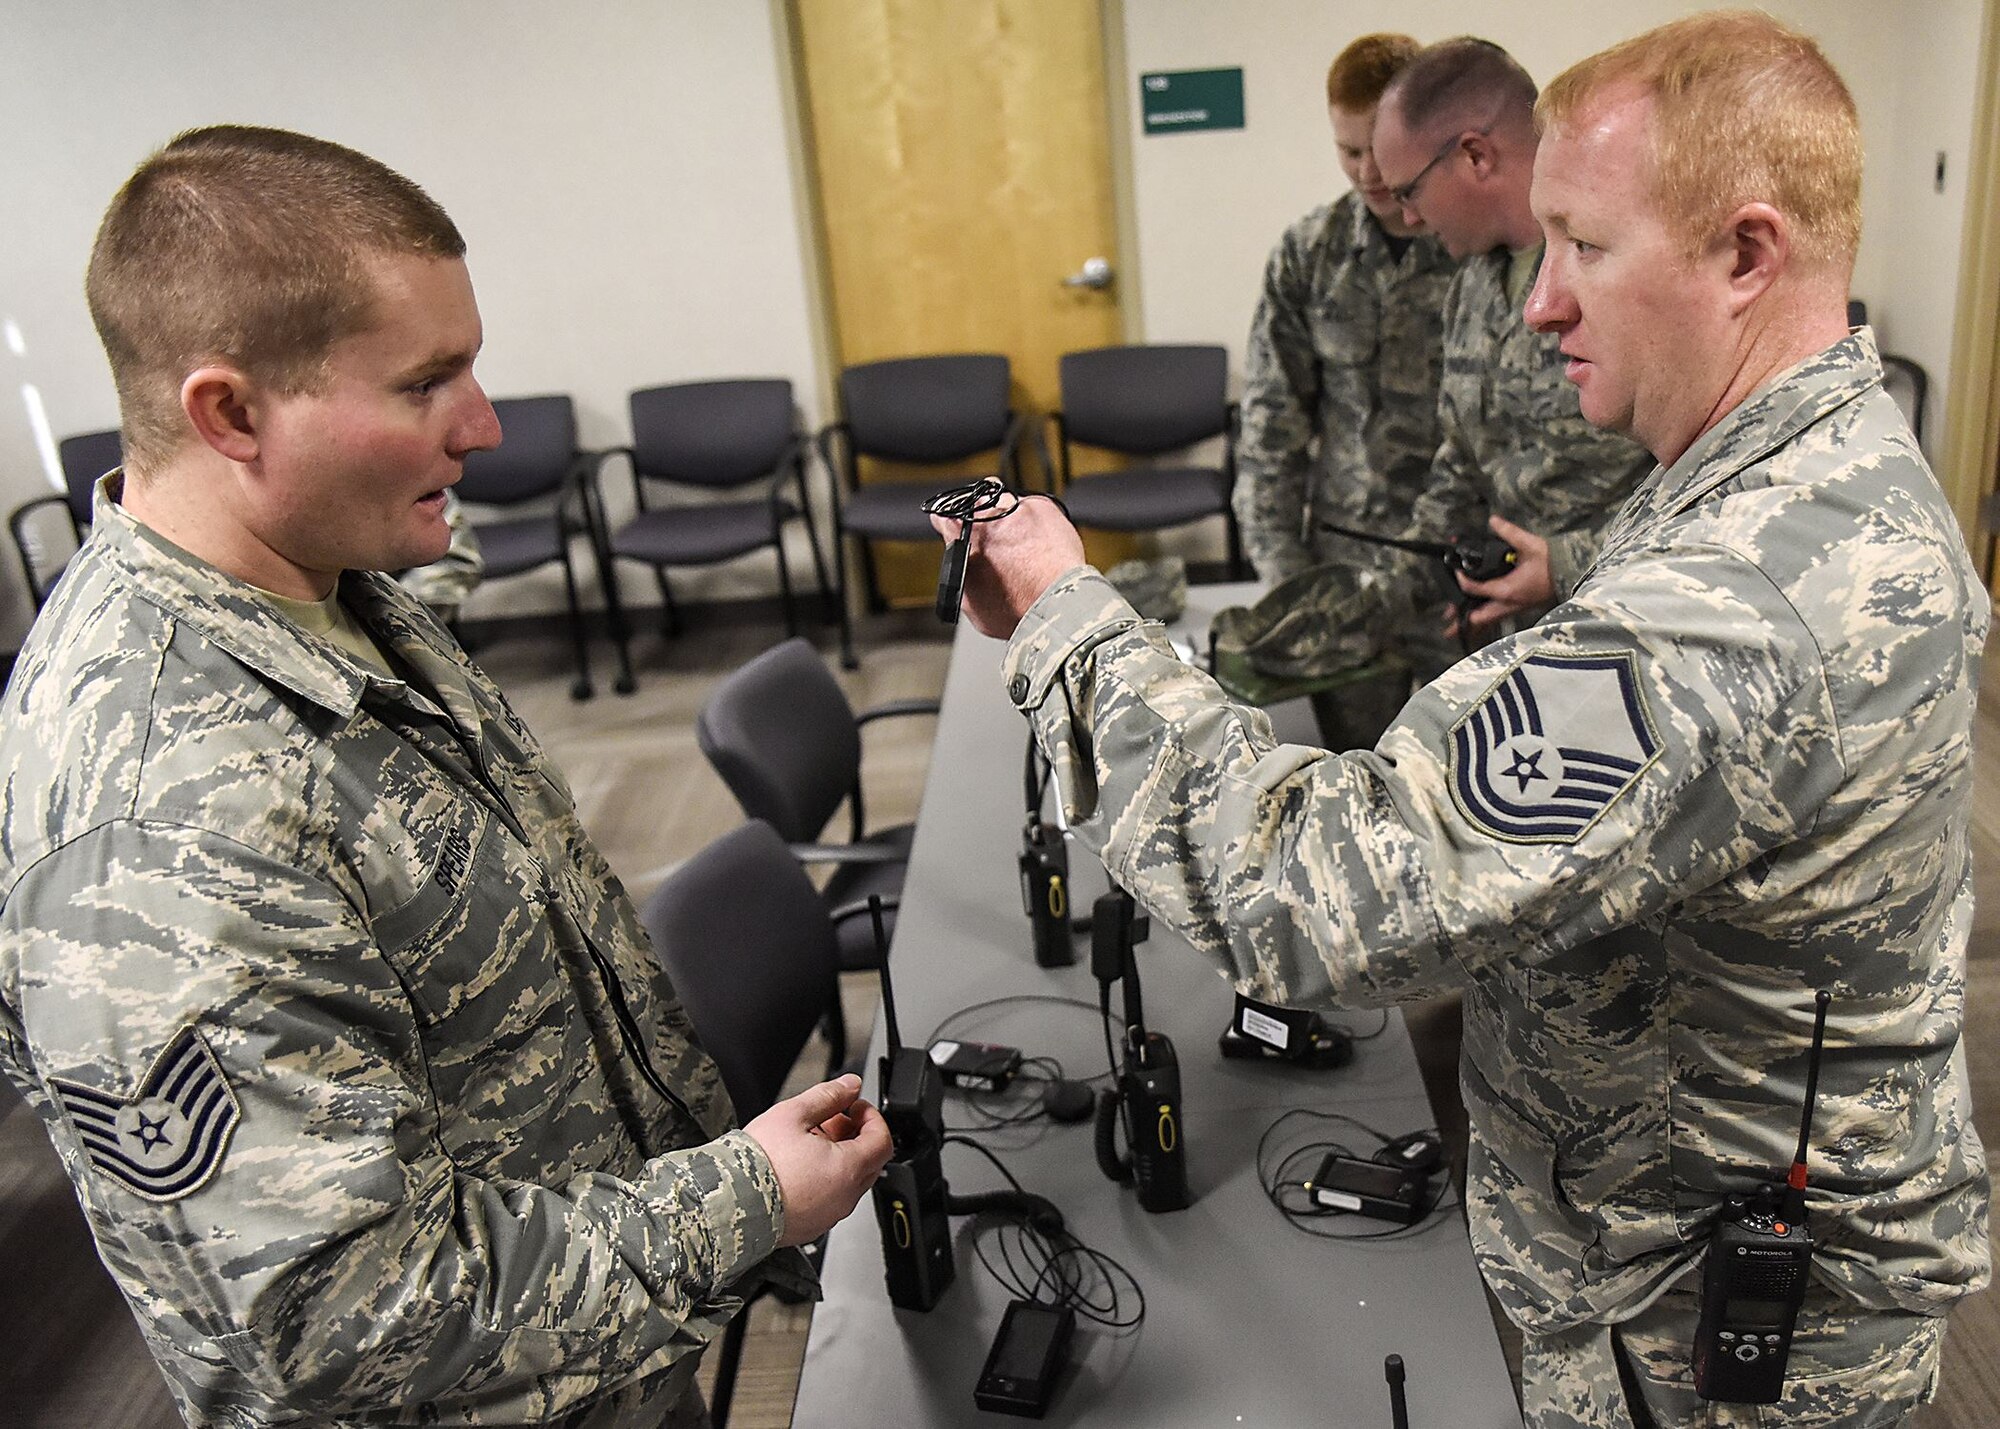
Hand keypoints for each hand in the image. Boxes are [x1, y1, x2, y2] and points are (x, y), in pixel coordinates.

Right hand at [744, 1074, 893, 1246]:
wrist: (727, 1204)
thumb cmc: (757, 1164)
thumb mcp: (793, 1114)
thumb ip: (828, 1096)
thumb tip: (849, 1086)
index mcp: (848, 1169)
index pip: (882, 1140)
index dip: (871, 1117)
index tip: (855, 1107)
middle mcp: (844, 1198)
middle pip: (868, 1161)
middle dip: (854, 1135)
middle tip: (830, 1120)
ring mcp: (828, 1216)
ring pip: (848, 1182)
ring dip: (838, 1158)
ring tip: (807, 1141)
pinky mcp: (811, 1227)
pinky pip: (828, 1200)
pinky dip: (823, 1180)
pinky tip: (797, 1167)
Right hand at [927, 494, 1085, 640]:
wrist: (1055, 604)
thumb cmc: (1015, 609)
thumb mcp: (969, 600)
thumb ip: (958, 569)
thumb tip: (956, 558)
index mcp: (962, 536)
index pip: (945, 516)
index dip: (951, 524)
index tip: (955, 528)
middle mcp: (986, 515)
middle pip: (977, 507)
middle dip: (984, 521)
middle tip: (998, 547)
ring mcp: (1016, 508)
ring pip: (1008, 506)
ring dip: (1012, 521)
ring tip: (1024, 550)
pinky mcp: (1042, 507)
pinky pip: (1035, 510)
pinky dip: (1038, 525)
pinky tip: (1042, 547)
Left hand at [1448, 514, 1553, 634]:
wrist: (1573, 574)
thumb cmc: (1553, 561)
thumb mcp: (1530, 544)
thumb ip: (1509, 533)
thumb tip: (1493, 520)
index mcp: (1507, 590)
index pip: (1475, 588)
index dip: (1462, 580)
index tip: (1456, 569)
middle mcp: (1508, 604)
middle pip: (1478, 618)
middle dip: (1461, 621)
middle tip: (1446, 623)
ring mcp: (1514, 609)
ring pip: (1488, 620)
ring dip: (1472, 622)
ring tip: (1454, 627)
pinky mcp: (1520, 608)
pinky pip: (1498, 617)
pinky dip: (1485, 618)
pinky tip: (1479, 616)